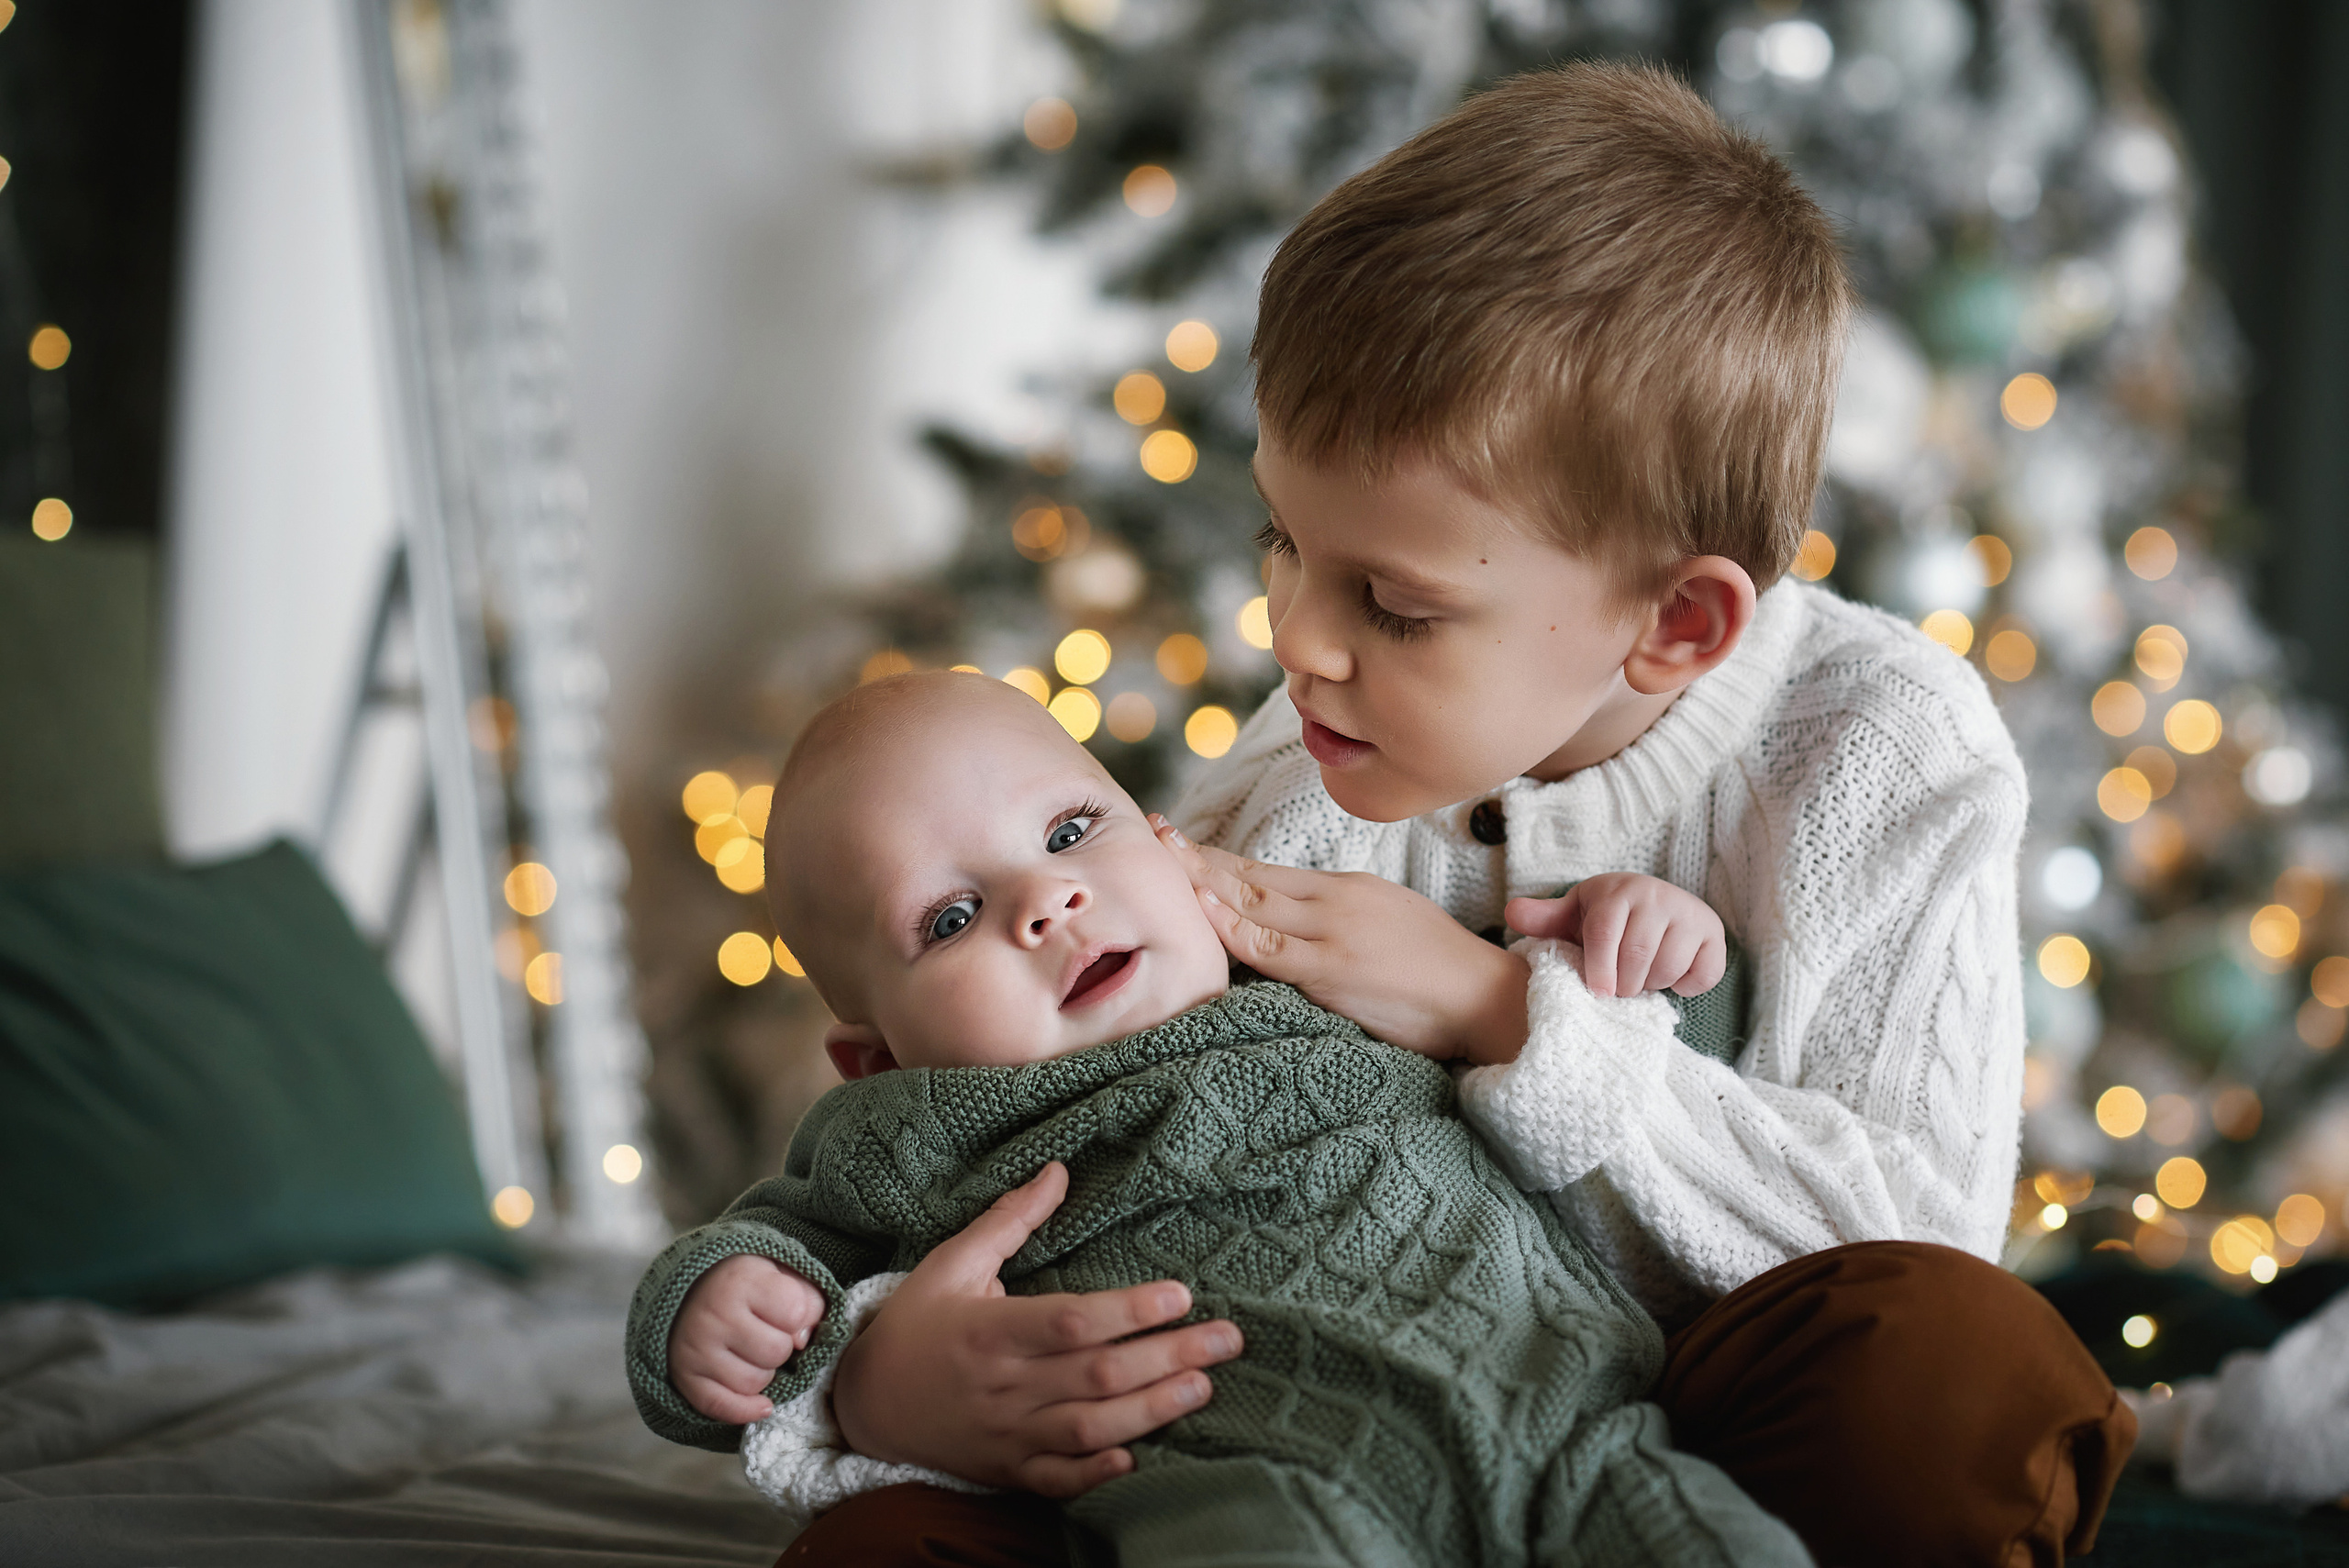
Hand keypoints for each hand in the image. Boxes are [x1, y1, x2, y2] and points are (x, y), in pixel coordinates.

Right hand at [668, 1253, 827, 1424]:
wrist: (689, 1291)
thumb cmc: (746, 1286)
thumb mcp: (781, 1275)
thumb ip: (808, 1300)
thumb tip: (804, 1341)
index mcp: (741, 1280)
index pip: (796, 1313)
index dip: (801, 1317)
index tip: (786, 1310)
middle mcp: (714, 1313)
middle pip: (776, 1352)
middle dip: (781, 1348)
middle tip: (766, 1334)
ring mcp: (696, 1347)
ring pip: (753, 1383)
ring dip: (763, 1374)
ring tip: (751, 1354)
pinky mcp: (684, 1375)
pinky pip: (722, 1407)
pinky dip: (746, 1410)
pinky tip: (761, 1403)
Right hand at [830, 1161, 1243, 1497]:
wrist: (863, 1403)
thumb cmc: (914, 1323)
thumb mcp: (951, 1261)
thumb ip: (1010, 1220)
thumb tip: (1058, 1169)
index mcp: (989, 1330)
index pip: (1070, 1321)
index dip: (1128, 1310)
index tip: (1181, 1294)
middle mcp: (1002, 1386)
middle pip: (1096, 1375)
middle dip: (1168, 1357)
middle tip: (1228, 1338)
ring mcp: (1006, 1434)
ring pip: (1088, 1429)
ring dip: (1151, 1411)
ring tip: (1204, 1387)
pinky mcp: (1006, 1470)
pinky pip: (1055, 1480)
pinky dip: (1094, 1475)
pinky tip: (1135, 1460)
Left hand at [1151, 816, 1528, 1066]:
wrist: (1485, 995)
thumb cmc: (1439, 967)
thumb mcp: (1388, 920)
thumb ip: (1340, 915)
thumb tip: (1298, 917)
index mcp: (1347, 888)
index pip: (1267, 871)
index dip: (1219, 857)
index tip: (1179, 842)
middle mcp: (1335, 901)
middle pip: (1251, 876)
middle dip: (1198, 856)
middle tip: (1153, 832)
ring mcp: (1332, 933)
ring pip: (1253, 902)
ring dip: (1203, 880)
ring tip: (1162, 860)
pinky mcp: (1333, 970)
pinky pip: (1269, 947)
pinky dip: (1231, 926)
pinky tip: (1201, 908)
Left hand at [1503, 872, 1725, 998]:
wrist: (1654, 904)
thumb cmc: (1607, 917)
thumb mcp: (1574, 914)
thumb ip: (1544, 918)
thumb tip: (1512, 913)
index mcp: (1618, 891)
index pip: (1604, 931)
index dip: (1598, 966)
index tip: (1597, 993)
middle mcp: (1657, 896)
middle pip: (1636, 954)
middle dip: (1623, 983)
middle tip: (1617, 988)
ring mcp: (1689, 913)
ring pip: (1668, 966)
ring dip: (1651, 984)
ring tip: (1639, 978)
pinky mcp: (1714, 934)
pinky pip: (1703, 974)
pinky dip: (1685, 986)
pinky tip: (1670, 977)